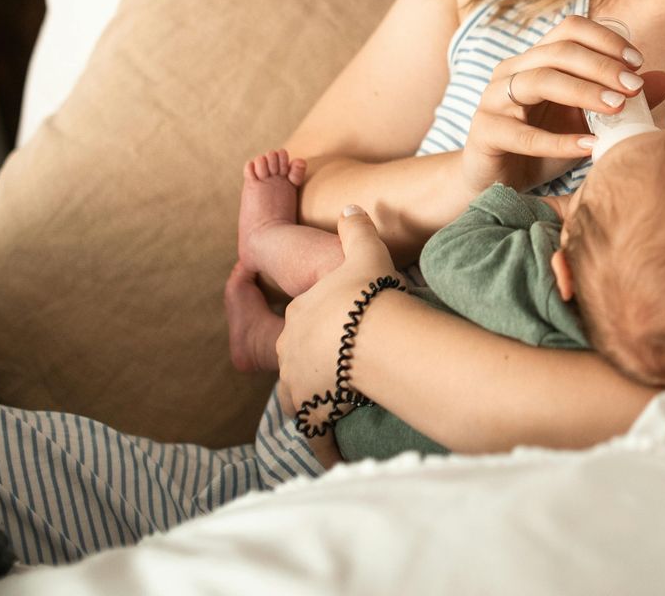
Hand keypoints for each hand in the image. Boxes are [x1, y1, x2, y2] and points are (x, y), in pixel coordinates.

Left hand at [276, 205, 401, 439]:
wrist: (375, 334)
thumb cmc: (369, 294)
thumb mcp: (365, 253)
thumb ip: (356, 228)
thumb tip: (350, 207)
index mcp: (298, 316)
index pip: (304, 320)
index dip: (326, 323)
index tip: (347, 326)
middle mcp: (289, 351)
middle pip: (298, 358)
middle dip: (316, 362)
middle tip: (343, 366)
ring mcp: (299, 383)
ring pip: (299, 396)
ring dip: (313, 403)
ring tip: (333, 408)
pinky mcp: (313, 411)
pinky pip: (315, 434)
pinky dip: (324, 447)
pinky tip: (334, 457)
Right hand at [461, 14, 664, 192]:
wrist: (496, 183)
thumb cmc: (542, 147)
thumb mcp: (585, 122)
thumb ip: (620, 99)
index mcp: (535, 59)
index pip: (569, 29)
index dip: (605, 39)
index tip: (637, 62)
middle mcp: (511, 71)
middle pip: (558, 51)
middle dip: (601, 65)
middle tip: (632, 85)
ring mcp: (493, 99)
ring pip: (540, 81)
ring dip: (583, 91)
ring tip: (617, 106)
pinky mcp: (485, 133)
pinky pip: (525, 135)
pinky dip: (561, 141)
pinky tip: (592, 147)